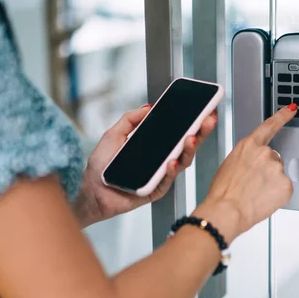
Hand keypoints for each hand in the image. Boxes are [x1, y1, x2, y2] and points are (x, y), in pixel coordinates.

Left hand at [76, 105, 217, 225]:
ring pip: (182, 162)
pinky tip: (172, 162)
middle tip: (207, 120)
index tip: (204, 110)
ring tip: (191, 138)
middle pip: (186, 145)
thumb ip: (130, 120)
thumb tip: (149, 107)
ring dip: (188, 150)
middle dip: (199, 132)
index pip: (178, 133)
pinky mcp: (155, 190)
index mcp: (155, 146)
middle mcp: (161, 160)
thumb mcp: (114, 135)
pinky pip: (167, 180)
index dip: (192, 122)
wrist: (90, 190)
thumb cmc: (101, 166)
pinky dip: (171, 170)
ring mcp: (160, 176)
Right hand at [193, 104, 297, 243]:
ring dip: (270, 184)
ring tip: (254, 194)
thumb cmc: (222, 193)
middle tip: (252, 185)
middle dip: (266, 170)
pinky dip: (276, 196)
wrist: (226, 211)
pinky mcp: (285, 184)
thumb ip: (246, 159)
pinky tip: (263, 200)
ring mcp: (276, 168)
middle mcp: (264, 153)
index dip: (282, 116)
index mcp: (248, 146)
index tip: (291, 110)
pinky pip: (284, 189)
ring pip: (278, 175)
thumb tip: (253, 167)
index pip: (269, 126)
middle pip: (273, 158)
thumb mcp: (229, 167)